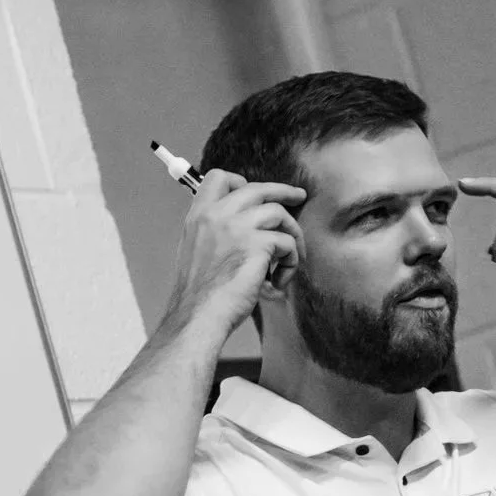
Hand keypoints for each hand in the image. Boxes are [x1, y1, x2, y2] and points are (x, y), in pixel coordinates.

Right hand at [163, 170, 304, 335]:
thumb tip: (247, 228)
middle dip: (283, 192)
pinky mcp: (258, 244)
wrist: (198, 317)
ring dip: (291, 235)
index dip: (240, 181)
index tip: (255, 193)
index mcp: (199, 217)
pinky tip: (278, 282)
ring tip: (290, 260)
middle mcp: (217, 215)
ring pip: (279, 214)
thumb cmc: (199, 296)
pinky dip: (290, 263)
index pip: (218, 178)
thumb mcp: (196, 252)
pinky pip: (288, 243)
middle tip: (298, 198)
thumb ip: (215, 233)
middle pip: (258, 189)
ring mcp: (238, 227)